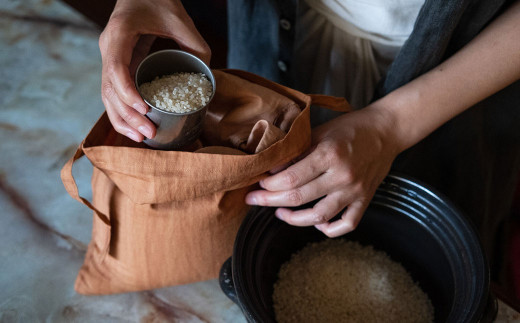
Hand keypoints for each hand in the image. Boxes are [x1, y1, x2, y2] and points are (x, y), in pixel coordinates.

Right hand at [99, 0, 210, 141]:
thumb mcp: (181, 19)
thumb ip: (196, 46)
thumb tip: (207, 79)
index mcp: (119, 34)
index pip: (116, 68)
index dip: (127, 92)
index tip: (144, 110)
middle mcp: (108, 48)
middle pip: (109, 89)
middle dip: (127, 115)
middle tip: (148, 134)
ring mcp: (109, 57)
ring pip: (107, 95)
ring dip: (121, 120)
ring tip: (141, 138)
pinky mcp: (117, 65)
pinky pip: (114, 92)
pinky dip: (122, 112)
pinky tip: (134, 128)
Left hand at [245, 106, 400, 236]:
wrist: (386, 131)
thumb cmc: (350, 128)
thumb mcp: (319, 132)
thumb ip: (297, 152)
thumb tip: (272, 170)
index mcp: (329, 155)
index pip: (290, 178)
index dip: (269, 184)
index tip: (258, 183)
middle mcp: (342, 176)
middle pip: (299, 198)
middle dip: (270, 201)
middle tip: (253, 199)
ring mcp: (355, 191)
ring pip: (319, 217)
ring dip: (294, 219)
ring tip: (279, 212)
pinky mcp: (365, 200)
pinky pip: (346, 224)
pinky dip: (329, 229)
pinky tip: (316, 223)